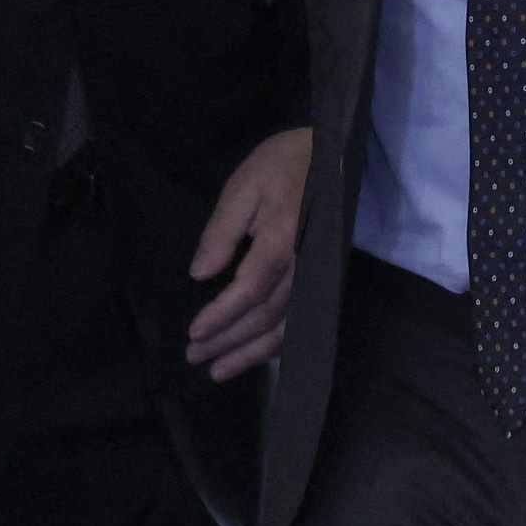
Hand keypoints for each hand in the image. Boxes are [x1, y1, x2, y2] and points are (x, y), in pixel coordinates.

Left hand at [185, 127, 310, 381]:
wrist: (331, 154)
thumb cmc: (280, 165)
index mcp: (283, 237)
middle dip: (229, 340)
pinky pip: (301, 319)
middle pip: (266, 314)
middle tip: (195, 356)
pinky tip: (254, 355)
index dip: (222, 315)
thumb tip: (199, 274)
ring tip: (218, 370)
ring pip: (285, 325)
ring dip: (251, 351)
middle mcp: (304, 263)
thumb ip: (222, 231)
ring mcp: (317, 273)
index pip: (250, 288)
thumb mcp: (243, 186)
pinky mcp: (320, 277)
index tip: (195, 332)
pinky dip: (276, 343)